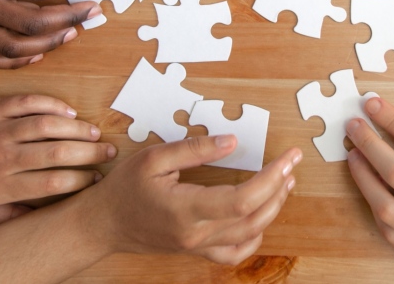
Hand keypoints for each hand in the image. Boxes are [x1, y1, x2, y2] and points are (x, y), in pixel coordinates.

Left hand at [0, 95, 114, 227]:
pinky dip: (53, 105)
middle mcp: (3, 156)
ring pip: (49, 125)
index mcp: (0, 185)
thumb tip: (36, 218)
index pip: (53, 185)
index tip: (96, 181)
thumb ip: (4, 216)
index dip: (81, 182)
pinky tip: (67, 112)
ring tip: (93, 132)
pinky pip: (30, 102)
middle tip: (108, 153)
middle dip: (90, 153)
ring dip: (77, 128)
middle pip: (59, 153)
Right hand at [92, 135, 300, 264]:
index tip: (287, 157)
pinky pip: (234, 252)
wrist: (103, 224)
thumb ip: (194, 149)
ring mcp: (198, 246)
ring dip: (273, 208)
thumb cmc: (124, 189)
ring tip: (284, 183)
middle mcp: (196, 233)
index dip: (271, 178)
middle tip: (291, 163)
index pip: (242, 199)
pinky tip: (261, 217)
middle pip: (253, 217)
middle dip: (280, 188)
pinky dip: (255, 236)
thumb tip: (232, 141)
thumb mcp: (154, 158)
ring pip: (249, 235)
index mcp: (186, 208)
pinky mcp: (197, 250)